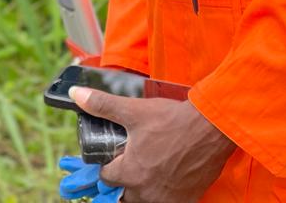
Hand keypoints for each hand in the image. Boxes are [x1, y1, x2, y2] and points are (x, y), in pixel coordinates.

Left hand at [68, 88, 235, 202]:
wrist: (210, 129)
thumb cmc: (170, 120)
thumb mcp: (133, 110)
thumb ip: (102, 104)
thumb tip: (76, 94)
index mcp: (130, 172)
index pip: (106, 176)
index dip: (107, 164)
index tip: (113, 155)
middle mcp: (146, 192)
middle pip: (125, 194)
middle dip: (124, 180)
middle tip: (131, 162)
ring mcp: (167, 199)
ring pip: (145, 200)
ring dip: (143, 188)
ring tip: (149, 168)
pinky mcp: (187, 200)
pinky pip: (167, 202)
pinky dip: (164, 193)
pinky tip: (168, 176)